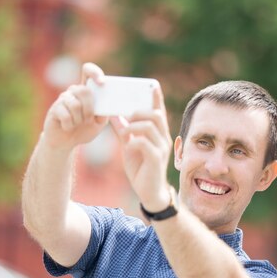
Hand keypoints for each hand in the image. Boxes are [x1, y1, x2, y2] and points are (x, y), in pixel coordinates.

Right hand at [41, 62, 108, 149]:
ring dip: (79, 120)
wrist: (66, 143)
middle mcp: (73, 92)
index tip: (102, 83)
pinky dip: (69, 125)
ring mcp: (62, 99)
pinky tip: (67, 127)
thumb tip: (106, 106)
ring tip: (76, 125)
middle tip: (88, 120)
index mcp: (85, 91)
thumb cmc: (83, 130)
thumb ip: (104, 114)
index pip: (87, 71)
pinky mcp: (54, 108)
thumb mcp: (99, 124)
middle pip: (84, 90)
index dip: (95, 72)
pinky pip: (66, 115)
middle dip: (89, 109)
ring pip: (75, 105)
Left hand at [110, 86, 172, 211]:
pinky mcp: (156, 159)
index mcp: (158, 134)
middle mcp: (163, 139)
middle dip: (139, 111)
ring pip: (150, 126)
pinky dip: (134, 140)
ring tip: (123, 131)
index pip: (159, 111)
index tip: (152, 85)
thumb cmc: (140, 168)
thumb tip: (114, 116)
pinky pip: (145, 143)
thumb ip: (124, 131)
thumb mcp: (129, 146)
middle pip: (155, 115)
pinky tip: (128, 144)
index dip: (156, 97)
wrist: (148, 192)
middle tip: (126, 116)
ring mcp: (161, 149)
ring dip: (134, 125)